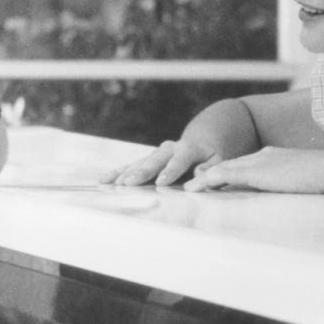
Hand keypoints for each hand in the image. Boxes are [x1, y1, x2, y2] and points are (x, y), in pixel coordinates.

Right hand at [102, 139, 222, 186]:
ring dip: (126, 173)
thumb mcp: (219, 158)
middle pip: (154, 161)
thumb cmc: (213, 154)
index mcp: (189, 148)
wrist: (202, 140)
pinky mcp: (147, 160)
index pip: (180, 160)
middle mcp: (169, 148)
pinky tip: (104, 180)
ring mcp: (156, 154)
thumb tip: (199, 174)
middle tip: (130, 182)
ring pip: (139, 163)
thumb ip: (210, 167)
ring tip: (114, 184)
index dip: (171, 171)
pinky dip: (117, 173)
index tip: (161, 182)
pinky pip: (131, 166)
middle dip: (141, 172)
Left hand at [181, 146, 323, 193]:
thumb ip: (296, 188)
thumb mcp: (307, 183)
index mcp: (274, 158)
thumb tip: (298, 201)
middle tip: (193, 185)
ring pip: (221, 169)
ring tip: (186, 189)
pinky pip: (222, 175)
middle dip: (210, 175)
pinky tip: (193, 188)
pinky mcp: (254, 171)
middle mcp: (262, 156)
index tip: (216, 182)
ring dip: (202, 180)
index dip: (229, 174)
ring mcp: (257, 161)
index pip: (246, 166)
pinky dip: (206, 181)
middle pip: (230, 165)